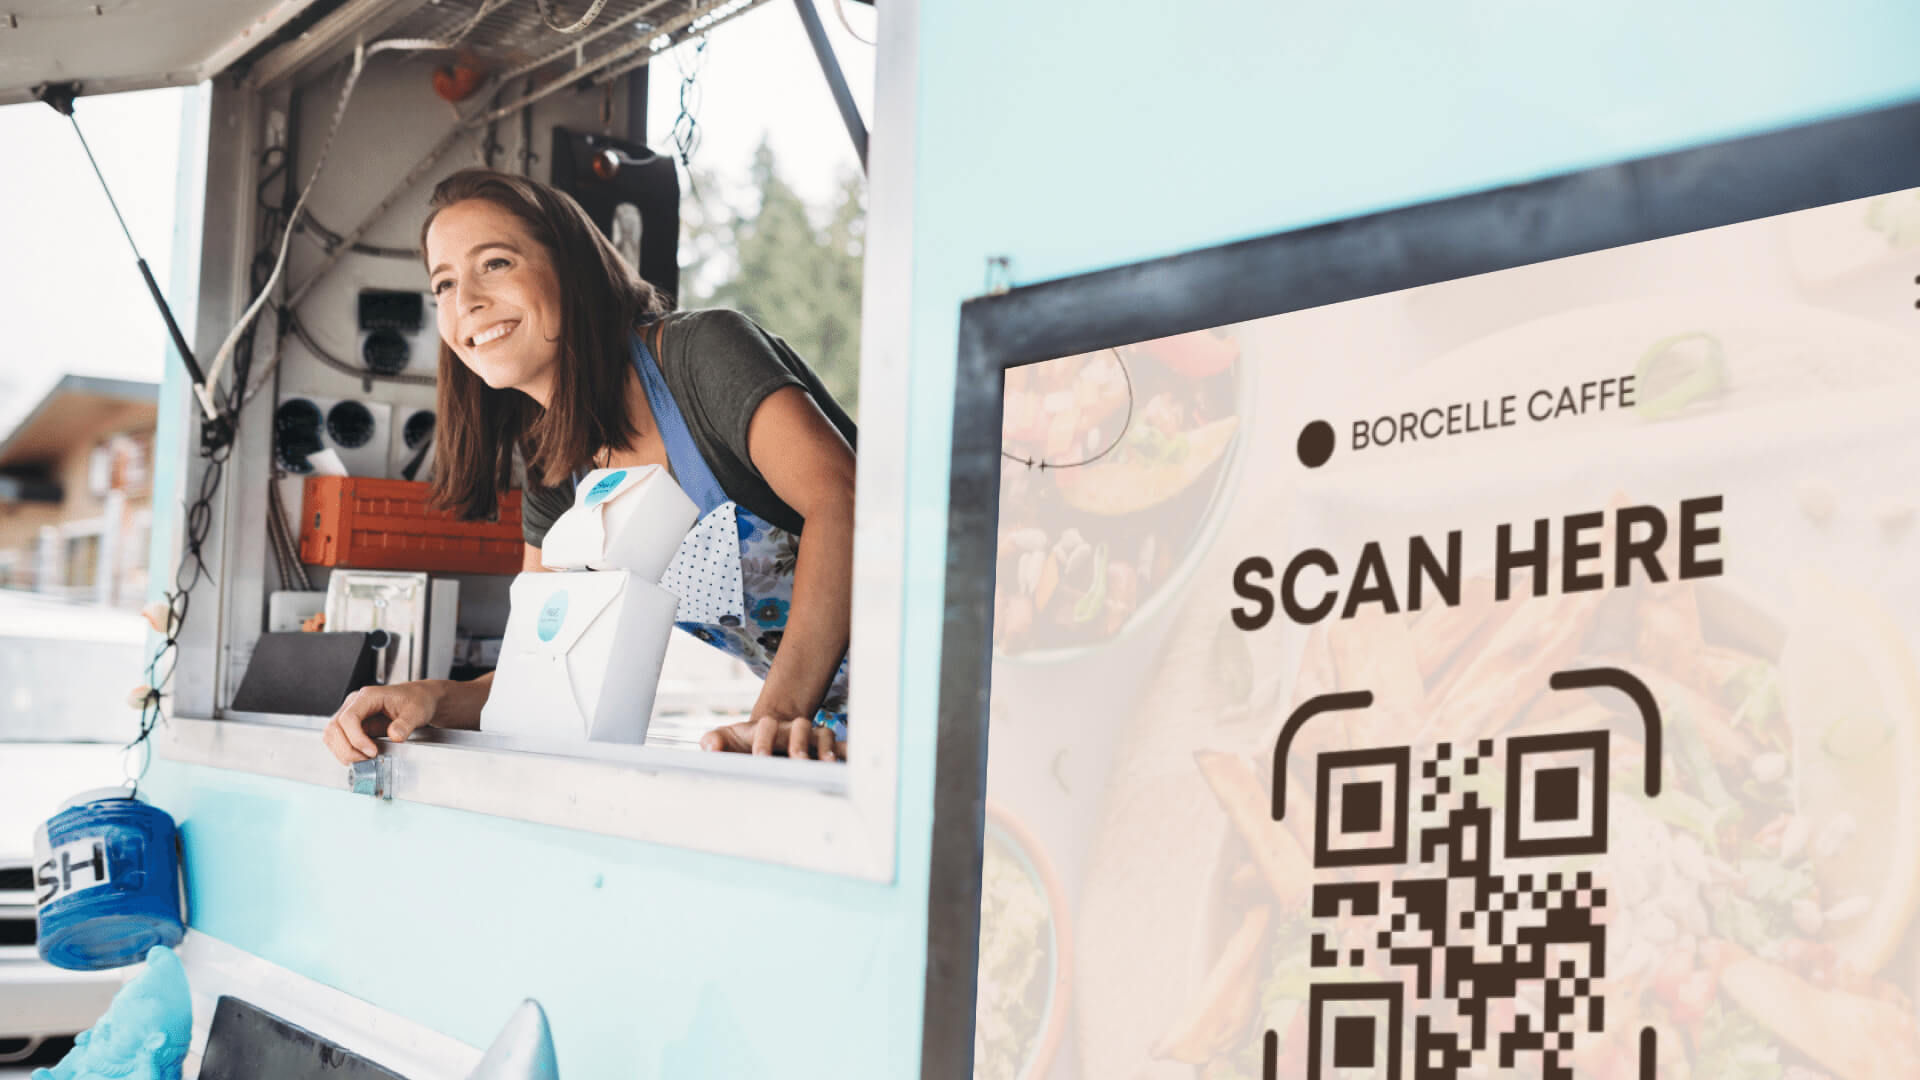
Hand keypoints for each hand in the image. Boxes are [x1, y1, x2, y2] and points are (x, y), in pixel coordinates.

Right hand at [323, 682, 442, 763]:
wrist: (418, 700)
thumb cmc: (416, 700)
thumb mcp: (417, 711)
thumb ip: (406, 724)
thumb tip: (395, 735)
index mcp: (368, 696)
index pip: (349, 717)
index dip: (356, 738)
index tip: (372, 751)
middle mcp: (354, 703)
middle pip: (334, 727)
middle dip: (347, 749)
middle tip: (367, 760)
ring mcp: (351, 714)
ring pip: (331, 735)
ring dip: (344, 752)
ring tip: (364, 759)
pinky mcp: (351, 726)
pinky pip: (337, 740)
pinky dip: (345, 752)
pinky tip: (361, 756)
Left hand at [701, 716, 843, 760]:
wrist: (766, 743)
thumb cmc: (744, 744)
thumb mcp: (727, 740)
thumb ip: (715, 741)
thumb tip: (708, 746)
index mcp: (767, 727)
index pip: (767, 727)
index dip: (764, 740)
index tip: (760, 758)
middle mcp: (791, 729)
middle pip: (799, 727)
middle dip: (799, 743)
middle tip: (797, 760)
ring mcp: (810, 738)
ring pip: (822, 735)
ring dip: (824, 748)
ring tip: (826, 763)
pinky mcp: (824, 749)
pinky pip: (840, 748)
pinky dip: (846, 753)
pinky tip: (850, 762)